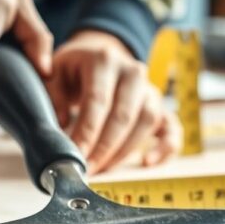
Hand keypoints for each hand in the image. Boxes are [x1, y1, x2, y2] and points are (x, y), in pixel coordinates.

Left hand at [47, 31, 181, 172]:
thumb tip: (58, 130)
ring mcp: (150, 88)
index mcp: (104, 60)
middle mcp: (132, 71)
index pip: (98, 101)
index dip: (87, 132)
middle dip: (104, 148)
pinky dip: (165, 148)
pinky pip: (172, 128)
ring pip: (145, 123)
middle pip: (123, 115)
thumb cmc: (75, 70)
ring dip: (124, 151)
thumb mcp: (55, 74)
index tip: (75, 156)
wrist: (101, 54)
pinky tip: (148, 163)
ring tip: (103, 168)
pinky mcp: (161, 105)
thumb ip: (52, 98)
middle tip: (86, 169)